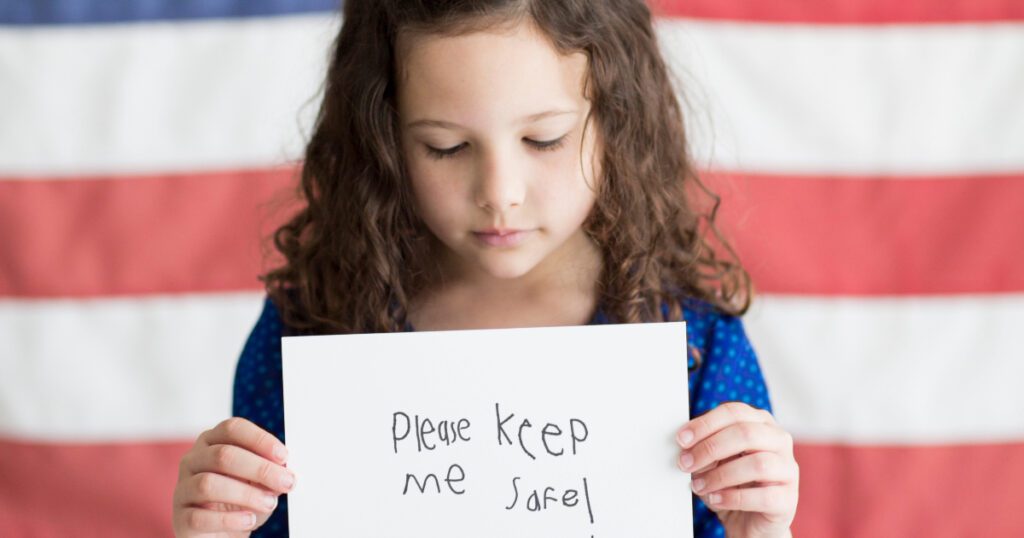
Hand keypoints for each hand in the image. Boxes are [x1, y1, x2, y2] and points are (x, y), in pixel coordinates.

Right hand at [173, 418, 295, 536]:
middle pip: (223, 455)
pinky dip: (229, 519)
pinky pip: (200, 517)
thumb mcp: (259, 483)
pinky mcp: (180, 518)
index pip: (232, 428)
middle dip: (260, 468)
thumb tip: (284, 469)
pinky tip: (249, 520)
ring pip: (209, 484)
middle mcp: (193, 460)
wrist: (219, 534)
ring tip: (270, 503)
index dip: (259, 439)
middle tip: (286, 482)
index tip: (283, 456)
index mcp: (212, 442)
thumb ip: (270, 472)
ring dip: (246, 494)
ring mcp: (183, 489)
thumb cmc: (240, 502)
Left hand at [676, 402, 798, 537]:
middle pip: (746, 433)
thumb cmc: (732, 484)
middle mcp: (779, 441)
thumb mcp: (714, 462)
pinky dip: (732, 498)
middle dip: (710, 448)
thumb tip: (688, 449)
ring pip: (758, 464)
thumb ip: (705, 449)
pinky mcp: (788, 499)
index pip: (734, 412)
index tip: (682, 439)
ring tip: (699, 486)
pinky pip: (763, 496)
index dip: (705, 424)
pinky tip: (715, 500)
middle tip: (686, 463)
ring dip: (720, 475)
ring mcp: (788, 470)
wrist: (750, 521)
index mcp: (760, 423)